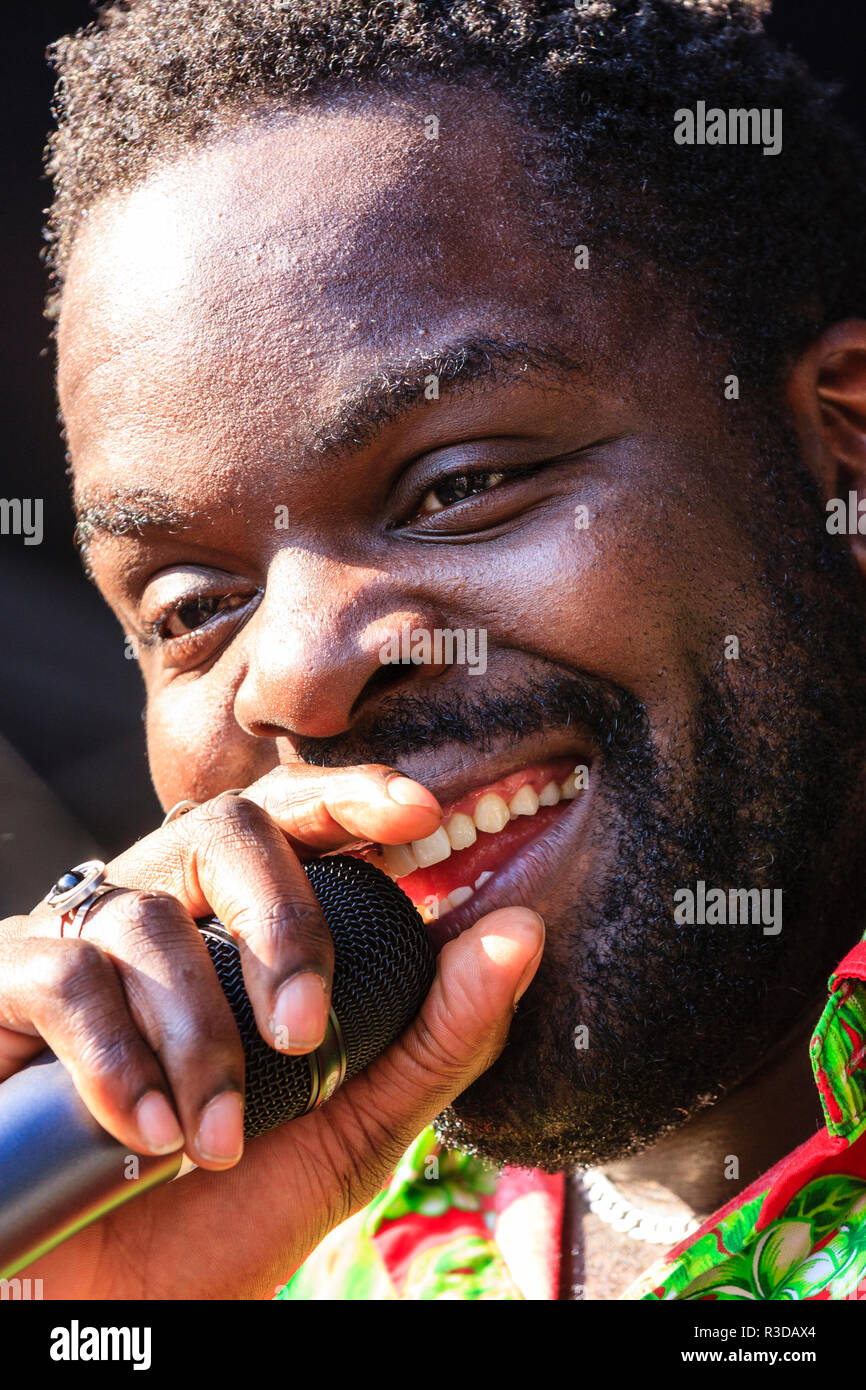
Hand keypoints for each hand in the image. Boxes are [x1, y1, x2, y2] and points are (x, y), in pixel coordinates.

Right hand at [1, 766, 543, 1297]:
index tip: (419, 813)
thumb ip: (437, 1035)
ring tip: (215, 1141)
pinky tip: (145, 1134)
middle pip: (222, 828)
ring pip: (146, 918)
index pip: (295, 822)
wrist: (114, 1307)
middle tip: (306, 1029)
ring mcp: (78, 947)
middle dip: (281, 919)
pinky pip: (61, 976)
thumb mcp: (355, 1127)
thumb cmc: (227, 1208)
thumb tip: (520, 932)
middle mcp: (161, 913)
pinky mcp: (5, 991)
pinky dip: (115, 1056)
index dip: (351, 796)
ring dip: (199, 1036)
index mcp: (240, 926)